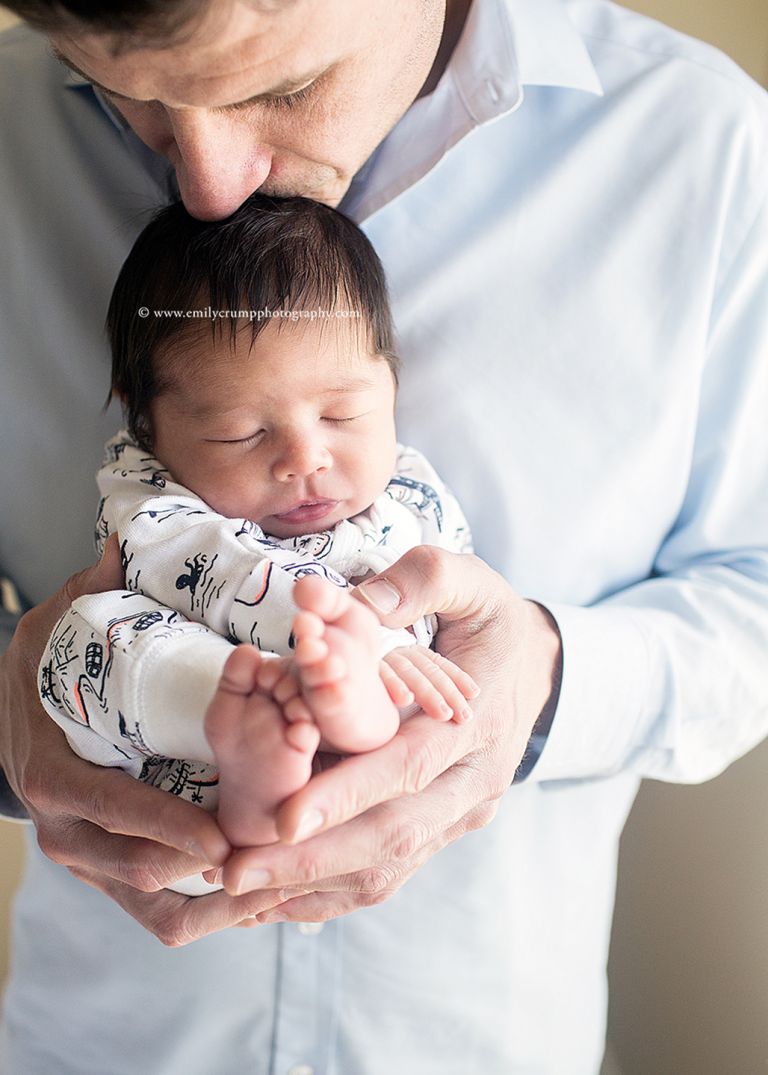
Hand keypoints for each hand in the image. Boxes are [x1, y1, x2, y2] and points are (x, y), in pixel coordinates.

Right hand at [0, 536, 279, 943]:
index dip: (170, 828)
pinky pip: (159, 912)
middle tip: (276, 864)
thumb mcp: (59, 629)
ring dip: (218, 907)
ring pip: (156, 908)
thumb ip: (94, 593)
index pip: (115, 811)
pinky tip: (260, 899)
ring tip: (284, 888)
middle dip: (209, 876)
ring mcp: (90, 858)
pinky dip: (207, 915)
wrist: (14, 719)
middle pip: (140, 873)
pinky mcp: (111, 871)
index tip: (225, 838)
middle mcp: (69, 830)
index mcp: (58, 776)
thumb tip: (122, 545)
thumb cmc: (45, 673)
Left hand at [219, 546, 561, 918]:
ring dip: (315, 885)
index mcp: (478, 724)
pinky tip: (276, 902)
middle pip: (395, 835)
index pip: (410, 767)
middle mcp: (474, 782)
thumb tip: (358, 603)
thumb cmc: (492, 620)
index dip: (348, 794)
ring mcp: (462, 813)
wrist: (537, 670)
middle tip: (239, 872)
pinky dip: (334, 892)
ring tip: (242, 895)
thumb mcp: (470, 582)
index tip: (284, 819)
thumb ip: (420, 582)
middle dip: (315, 858)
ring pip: (390, 865)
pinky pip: (391, 872)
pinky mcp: (445, 829)